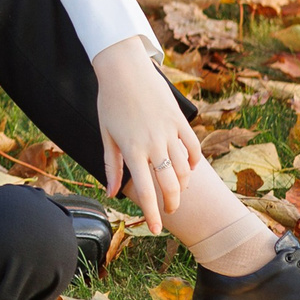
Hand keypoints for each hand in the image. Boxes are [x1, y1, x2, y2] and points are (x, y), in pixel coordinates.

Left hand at [94, 33, 202, 233]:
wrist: (124, 70)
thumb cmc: (109, 102)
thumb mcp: (105, 135)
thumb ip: (111, 165)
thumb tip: (110, 193)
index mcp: (131, 150)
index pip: (145, 191)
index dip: (152, 213)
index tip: (156, 229)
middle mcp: (153, 144)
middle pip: (170, 184)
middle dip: (172, 203)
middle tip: (170, 211)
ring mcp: (169, 132)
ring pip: (185, 168)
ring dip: (183, 184)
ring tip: (177, 190)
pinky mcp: (180, 121)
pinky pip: (193, 148)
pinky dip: (194, 162)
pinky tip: (189, 168)